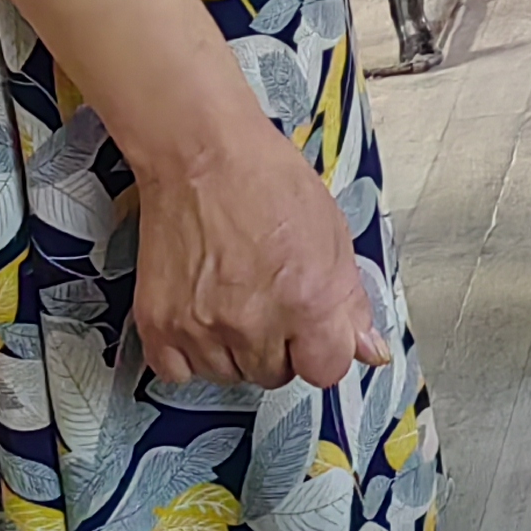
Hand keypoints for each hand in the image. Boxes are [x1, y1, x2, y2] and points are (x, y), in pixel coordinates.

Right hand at [131, 117, 392, 389]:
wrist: (202, 155)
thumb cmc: (270, 182)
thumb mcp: (332, 234)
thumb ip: (350, 301)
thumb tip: (370, 350)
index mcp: (309, 301)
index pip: (326, 370)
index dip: (322, 349)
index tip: (312, 330)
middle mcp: (256, 323)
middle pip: (275, 374)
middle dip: (279, 345)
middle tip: (269, 299)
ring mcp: (202, 329)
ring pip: (229, 375)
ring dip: (235, 349)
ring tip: (234, 298)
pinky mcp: (159, 325)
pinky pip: (179, 373)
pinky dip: (190, 354)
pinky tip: (201, 316)